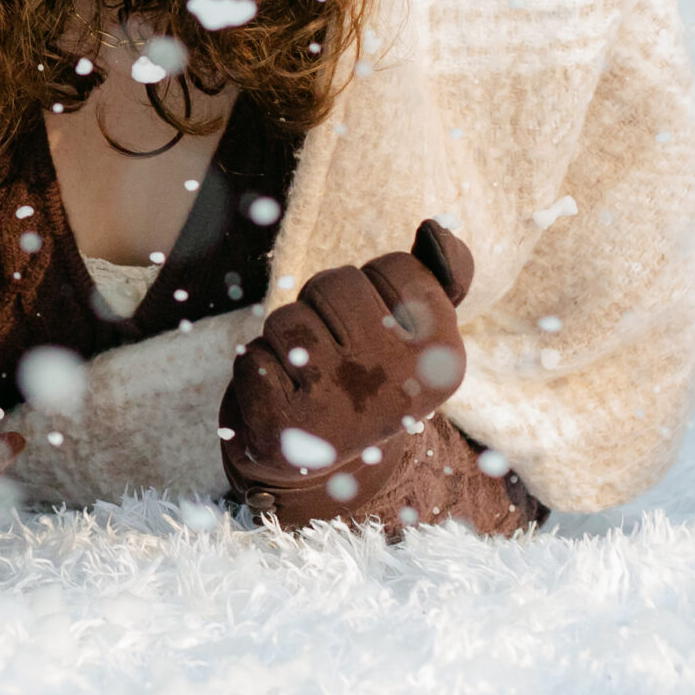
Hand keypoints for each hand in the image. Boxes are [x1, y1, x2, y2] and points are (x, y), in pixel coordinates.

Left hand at [221, 219, 474, 529]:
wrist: (325, 466)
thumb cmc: (368, 379)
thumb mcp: (414, 334)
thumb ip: (436, 277)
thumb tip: (436, 229)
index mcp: (443, 357)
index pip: (397, 267)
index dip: (374, 285)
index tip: (379, 326)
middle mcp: (398, 384)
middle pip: (336, 284)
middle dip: (322, 305)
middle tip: (335, 351)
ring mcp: (340, 407)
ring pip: (287, 319)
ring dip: (286, 339)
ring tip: (308, 376)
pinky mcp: (284, 428)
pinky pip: (251, 357)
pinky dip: (258, 370)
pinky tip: (281, 400)